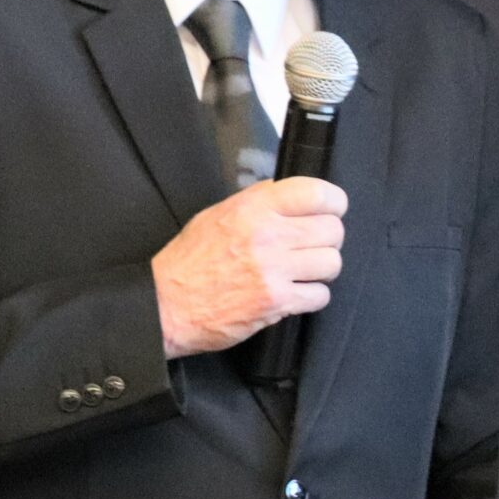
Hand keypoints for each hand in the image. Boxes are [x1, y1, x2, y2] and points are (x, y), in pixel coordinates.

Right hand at [151, 177, 347, 358]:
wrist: (166, 304)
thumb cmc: (189, 260)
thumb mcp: (218, 214)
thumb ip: (259, 201)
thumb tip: (293, 195)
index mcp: (254, 208)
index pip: (317, 193)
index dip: (333, 202)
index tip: (332, 210)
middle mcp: (267, 236)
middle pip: (333, 229)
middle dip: (327, 239)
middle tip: (312, 246)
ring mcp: (274, 270)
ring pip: (331, 262)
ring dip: (322, 269)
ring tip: (303, 271)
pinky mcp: (276, 302)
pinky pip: (320, 295)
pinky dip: (312, 296)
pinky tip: (295, 293)